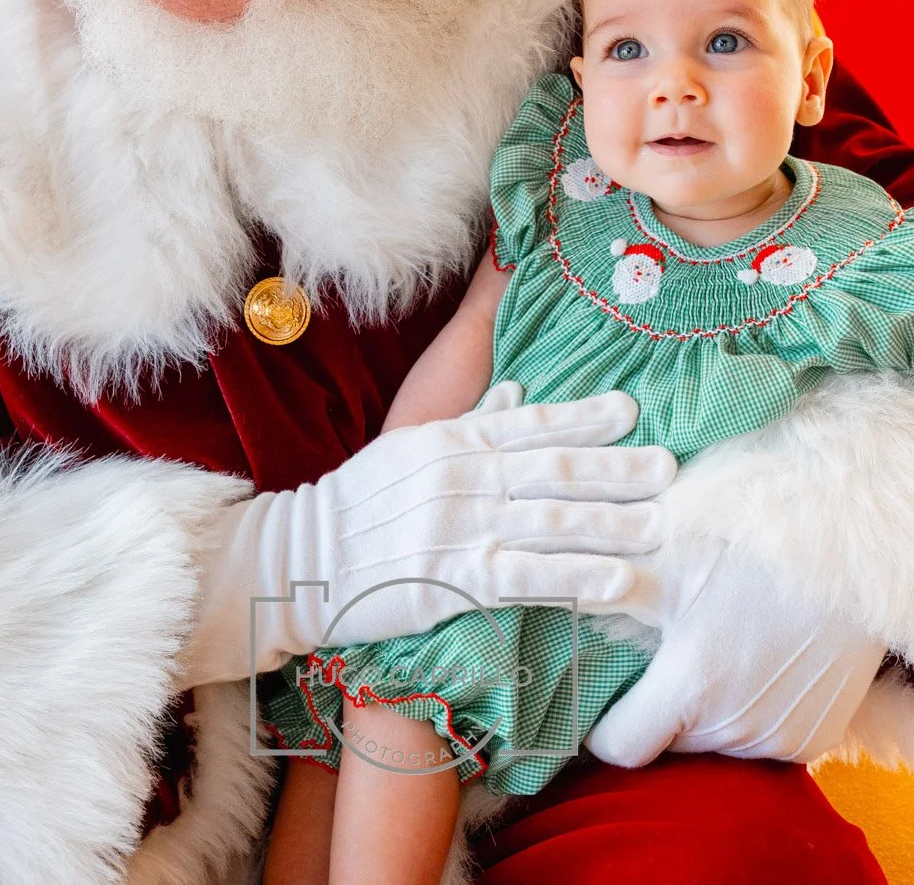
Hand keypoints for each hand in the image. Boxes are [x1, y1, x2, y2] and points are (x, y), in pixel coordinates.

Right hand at [181, 389, 675, 683]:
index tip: (631, 410)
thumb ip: (468, 422)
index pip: (531, 422)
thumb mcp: (409, 447)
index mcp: (452, 439)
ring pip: (550, 518)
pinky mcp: (454, 579)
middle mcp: (463, 475)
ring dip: (611, 521)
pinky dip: (576, 577)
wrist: (303, 559)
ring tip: (660, 523)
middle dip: (617, 467)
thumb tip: (514, 392)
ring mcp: (460, 526)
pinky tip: (616, 580)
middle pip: (554, 468)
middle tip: (669, 467)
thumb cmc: (359, 504)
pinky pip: (528, 576)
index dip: (584, 417)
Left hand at [585, 537, 884, 765]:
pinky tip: (750, 665)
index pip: (622, 746)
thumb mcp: (674, 557)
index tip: (596, 704)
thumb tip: (553, 582)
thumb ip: (610, 584)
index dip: (600, 728)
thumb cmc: (752, 546)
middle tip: (656, 662)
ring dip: (703, 714)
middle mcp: (735, 725)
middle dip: (654, 710)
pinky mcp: (812, 739)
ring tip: (708, 654)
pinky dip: (746, 715)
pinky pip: (759, 741)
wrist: (847, 558)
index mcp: (693, 684)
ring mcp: (778, 738)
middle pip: (669, 744)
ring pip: (714, 744)